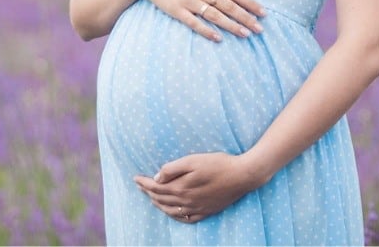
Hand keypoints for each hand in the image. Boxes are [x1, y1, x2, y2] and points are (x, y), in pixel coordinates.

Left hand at [133, 152, 262, 222]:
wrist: (243, 176)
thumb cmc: (219, 163)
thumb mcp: (194, 160)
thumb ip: (173, 168)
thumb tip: (157, 177)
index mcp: (181, 187)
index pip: (156, 187)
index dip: (144, 183)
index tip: (135, 178)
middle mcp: (186, 201)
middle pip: (161, 199)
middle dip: (148, 192)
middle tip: (140, 186)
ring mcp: (196, 208)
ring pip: (170, 210)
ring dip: (158, 204)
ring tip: (151, 198)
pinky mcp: (206, 211)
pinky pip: (185, 218)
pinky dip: (174, 215)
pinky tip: (172, 212)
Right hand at [134, 0, 265, 40]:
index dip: (250, 3)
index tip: (263, 12)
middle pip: (228, 6)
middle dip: (246, 18)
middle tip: (260, 29)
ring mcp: (189, 2)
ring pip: (215, 16)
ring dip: (231, 26)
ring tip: (245, 34)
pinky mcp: (177, 11)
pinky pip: (195, 23)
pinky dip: (207, 31)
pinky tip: (218, 38)